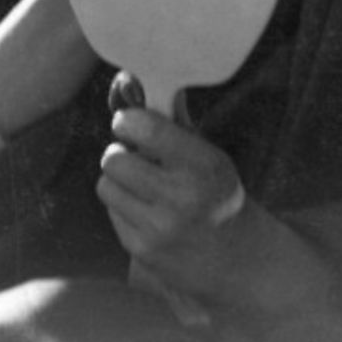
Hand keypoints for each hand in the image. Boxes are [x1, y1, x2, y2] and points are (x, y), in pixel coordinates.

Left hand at [95, 106, 248, 300]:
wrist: (235, 258)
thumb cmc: (216, 195)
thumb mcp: (209, 157)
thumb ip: (174, 123)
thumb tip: (131, 84)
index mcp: (204, 166)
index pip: (147, 129)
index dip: (128, 120)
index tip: (128, 122)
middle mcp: (182, 197)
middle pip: (114, 159)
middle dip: (119, 154)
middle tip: (133, 157)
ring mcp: (160, 227)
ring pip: (106, 185)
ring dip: (118, 181)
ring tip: (140, 186)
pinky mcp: (142, 250)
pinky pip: (112, 213)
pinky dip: (123, 208)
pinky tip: (147, 213)